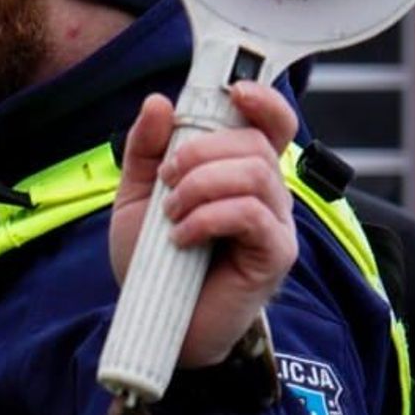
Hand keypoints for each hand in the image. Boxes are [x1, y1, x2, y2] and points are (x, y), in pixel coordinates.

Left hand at [110, 82, 298, 368]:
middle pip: (255, 143)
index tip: (232, 91)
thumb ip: (146, 152)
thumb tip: (158, 102)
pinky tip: (182, 238)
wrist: (155, 324)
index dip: (262, 100)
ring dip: (201, 186)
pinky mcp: (275, 255)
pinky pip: (251, 215)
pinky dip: (209, 218)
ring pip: (255, 174)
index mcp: (240, 174)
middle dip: (201, 153)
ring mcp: (276, 224)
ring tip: (170, 214)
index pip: (271, 124)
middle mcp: (267, 194)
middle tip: (167, 182)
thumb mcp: (138, 199)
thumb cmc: (154, 262)